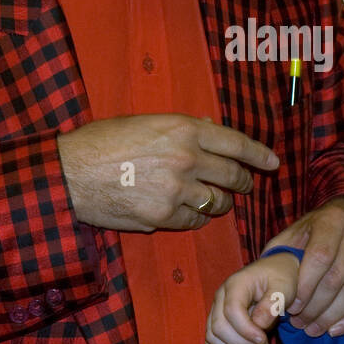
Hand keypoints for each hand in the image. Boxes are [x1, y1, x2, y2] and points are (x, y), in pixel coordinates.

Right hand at [55, 114, 278, 231]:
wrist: (70, 173)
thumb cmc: (103, 142)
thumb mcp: (146, 122)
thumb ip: (182, 128)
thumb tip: (210, 129)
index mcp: (184, 129)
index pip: (237, 143)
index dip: (259, 154)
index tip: (272, 162)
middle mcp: (186, 158)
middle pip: (233, 176)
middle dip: (242, 183)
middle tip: (243, 186)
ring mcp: (176, 190)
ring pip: (216, 203)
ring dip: (219, 203)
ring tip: (213, 201)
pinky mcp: (162, 217)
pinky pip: (193, 222)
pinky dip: (195, 219)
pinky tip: (186, 213)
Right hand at [206, 251, 301, 343]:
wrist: (274, 273)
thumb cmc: (281, 278)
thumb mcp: (284, 287)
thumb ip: (272, 303)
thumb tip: (259, 325)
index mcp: (236, 285)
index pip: (232, 311)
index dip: (246, 331)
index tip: (264, 341)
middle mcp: (221, 297)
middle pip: (219, 327)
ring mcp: (217, 310)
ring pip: (212, 337)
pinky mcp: (218, 322)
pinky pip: (211, 342)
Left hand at [263, 196, 343, 336]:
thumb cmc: (319, 231)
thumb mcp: (296, 232)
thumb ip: (280, 253)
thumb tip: (264, 283)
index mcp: (332, 220)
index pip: (319, 258)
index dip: (305, 287)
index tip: (291, 307)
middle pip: (337, 279)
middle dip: (316, 308)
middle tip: (300, 324)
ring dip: (333, 317)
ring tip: (314, 329)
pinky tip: (337, 329)